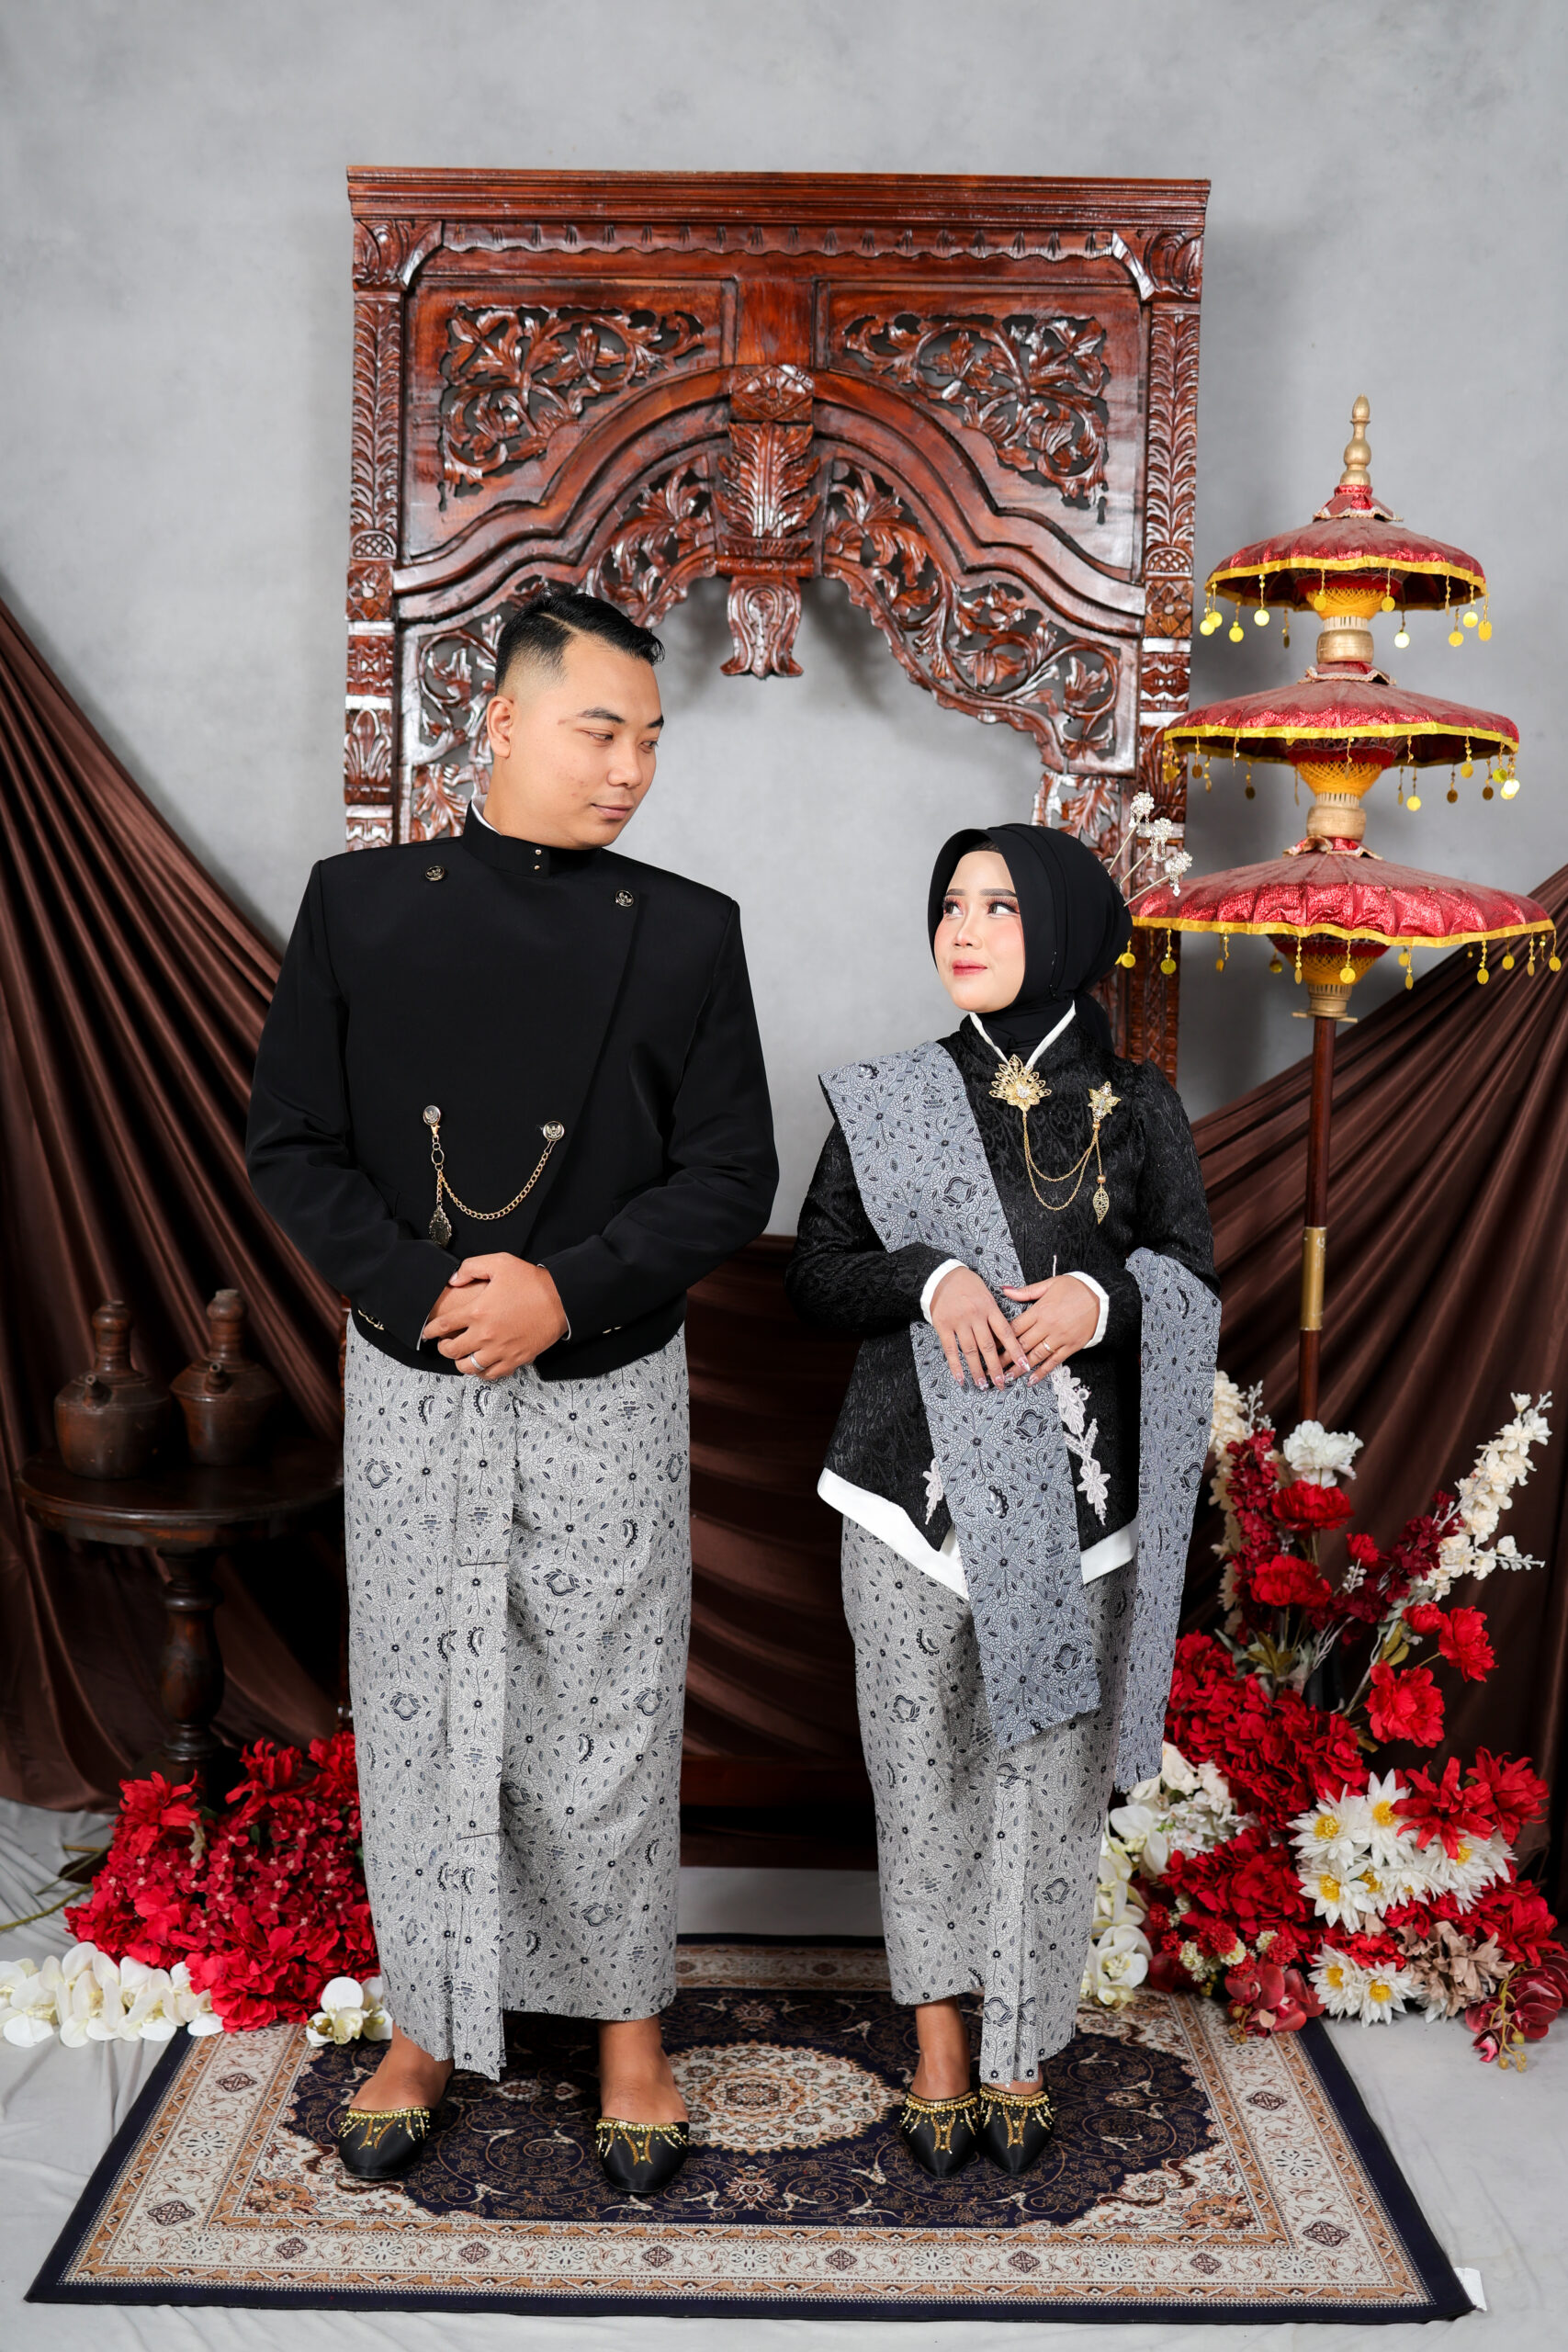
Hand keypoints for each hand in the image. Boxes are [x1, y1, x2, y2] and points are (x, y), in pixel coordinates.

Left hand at [422, 1254, 567, 1379]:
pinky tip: (482, 1364)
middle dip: (443, 1347)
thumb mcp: (499, 1262)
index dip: (430, 1330)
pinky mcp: (515, 1359)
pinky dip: (482, 1372)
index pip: (442, 1326)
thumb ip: (470, 1267)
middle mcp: (485, 1335)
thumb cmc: (531, 1281)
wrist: (561, 1299)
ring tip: (462, 1355)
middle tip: (445, 1343)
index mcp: (477, 1311)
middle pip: (451, 1351)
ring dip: (460, 1362)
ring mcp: (500, 1350)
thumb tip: (453, 1280)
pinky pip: (491, 1374)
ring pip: (468, 1367)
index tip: (427, 1332)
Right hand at [928, 1265, 1030, 1388]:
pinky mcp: (943, 1325)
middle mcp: (975, 1315)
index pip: (1006, 1333)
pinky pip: (950, 1349)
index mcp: (989, 1307)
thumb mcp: (988, 1294)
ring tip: (983, 1384)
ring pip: (970, 1350)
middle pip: (988, 1346)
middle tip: (1001, 1383)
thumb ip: (997, 1314)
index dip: (1015, 1351)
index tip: (1023, 1365)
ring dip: (977, 1370)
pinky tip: (960, 1377)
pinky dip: (955, 1365)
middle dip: (996, 1367)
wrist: (943, 1275)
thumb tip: (1010, 1335)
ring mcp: (959, 1321)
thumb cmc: (968, 1285)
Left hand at [1000, 1274, 1100, 1382]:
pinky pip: (1054, 1361)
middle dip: (1005, 1358)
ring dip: (1020, 1368)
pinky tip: (1032, 1379)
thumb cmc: (1077, 1289)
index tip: (989, 1347)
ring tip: (1008, 1378)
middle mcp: (1047, 1326)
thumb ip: (1026, 1291)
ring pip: (1035, 1356)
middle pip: (1021, 1344)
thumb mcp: (1050, 1284)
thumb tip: (1005, 1290)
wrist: (1102, 1298)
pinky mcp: (1070, 1346)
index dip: (1000, 1338)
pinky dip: (1042, 1372)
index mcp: (1040, 1310)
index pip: (1014, 1327)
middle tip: (993, 1368)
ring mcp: (1059, 1338)